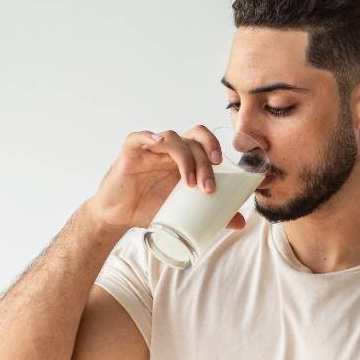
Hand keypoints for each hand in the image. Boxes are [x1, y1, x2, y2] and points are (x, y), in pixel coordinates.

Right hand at [85, 126, 245, 230]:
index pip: (203, 141)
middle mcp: (169, 150)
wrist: (119, 217)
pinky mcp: (131, 151)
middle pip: (193, 140)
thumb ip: (211, 213)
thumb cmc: (150, 208)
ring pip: (173, 138)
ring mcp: (150, 148)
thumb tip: (241, 222)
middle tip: (209, 187)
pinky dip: (150, 137)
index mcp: (183, 158)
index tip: (224, 166)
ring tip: (191, 185)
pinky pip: (140, 137)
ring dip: (187, 159)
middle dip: (205, 162)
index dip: (215, 146)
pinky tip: (157, 142)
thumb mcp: (183, 211)